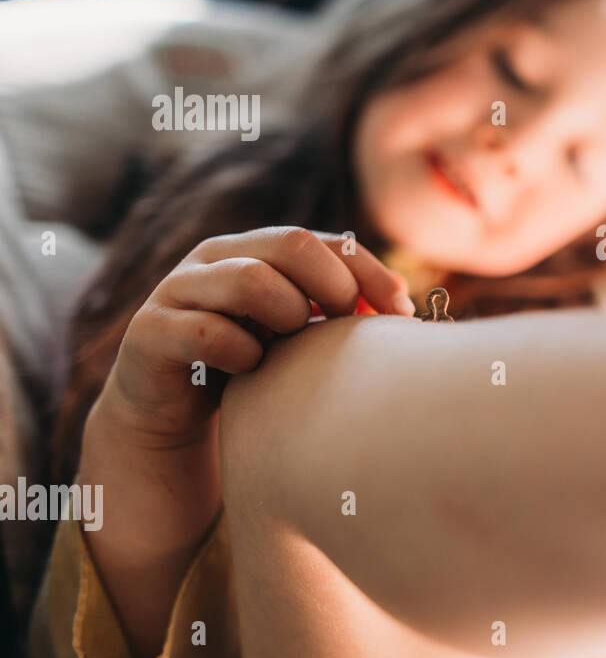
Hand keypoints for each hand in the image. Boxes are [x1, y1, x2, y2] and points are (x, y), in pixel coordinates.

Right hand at [94, 226, 414, 452]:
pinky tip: (252, 370)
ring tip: (291, 345)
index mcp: (257, 249)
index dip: (368, 271)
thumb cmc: (250, 369)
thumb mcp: (298, 334)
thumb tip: (404, 305)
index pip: (325, 240)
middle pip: (292, 244)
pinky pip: (205, 330)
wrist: (170, 417)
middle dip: (334, 286)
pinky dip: (240, 352)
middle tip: (345, 326)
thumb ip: (338, 311)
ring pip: (250, 278)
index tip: (400, 312)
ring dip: (287, 314)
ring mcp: (178, 289)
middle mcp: (217, 257)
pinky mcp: (149, 331)